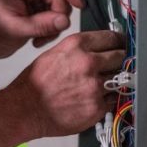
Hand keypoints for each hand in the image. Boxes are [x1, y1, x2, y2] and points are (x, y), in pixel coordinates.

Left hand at [0, 0, 84, 59]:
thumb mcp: (16, 29)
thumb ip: (41, 25)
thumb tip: (64, 20)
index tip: (81, 5)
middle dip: (56, 16)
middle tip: (45, 34)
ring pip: (59, 6)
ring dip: (52, 25)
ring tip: (37, 38)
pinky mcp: (36, 4)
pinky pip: (55, 14)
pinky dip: (50, 28)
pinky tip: (36, 37)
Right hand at [3, 30, 125, 138]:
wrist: (25, 108)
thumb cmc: (36, 82)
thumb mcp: (55, 53)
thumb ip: (80, 49)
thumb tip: (100, 49)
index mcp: (77, 45)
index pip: (112, 38)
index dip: (118, 42)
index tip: (121, 45)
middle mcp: (88, 62)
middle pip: (121, 56)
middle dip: (118, 61)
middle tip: (114, 66)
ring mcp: (95, 86)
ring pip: (119, 79)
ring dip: (114, 82)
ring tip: (97, 86)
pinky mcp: (97, 106)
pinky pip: (114, 99)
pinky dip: (108, 99)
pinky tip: (93, 99)